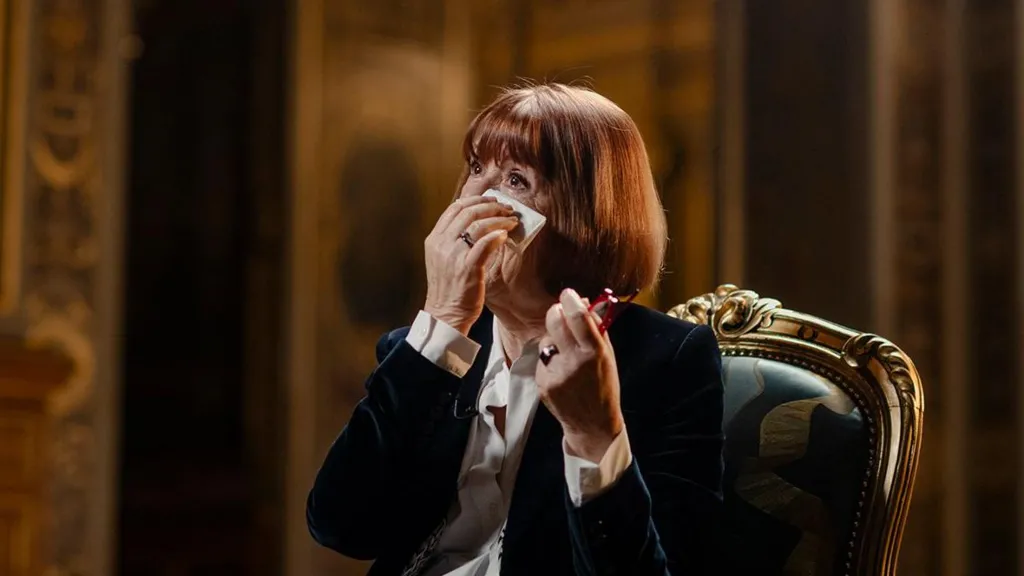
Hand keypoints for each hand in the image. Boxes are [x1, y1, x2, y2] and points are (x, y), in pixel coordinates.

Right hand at [423, 196, 518, 333]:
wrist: (445, 314)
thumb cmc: (448, 288)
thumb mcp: (442, 258)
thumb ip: (453, 240)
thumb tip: (474, 222)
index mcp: (434, 239)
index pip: (455, 208)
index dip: (476, 199)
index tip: (491, 200)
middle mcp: (442, 244)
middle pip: (468, 212)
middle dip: (491, 206)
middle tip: (506, 209)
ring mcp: (454, 255)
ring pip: (478, 224)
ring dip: (499, 219)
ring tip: (511, 221)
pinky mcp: (468, 268)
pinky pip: (485, 244)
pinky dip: (498, 235)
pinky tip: (506, 235)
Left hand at [536, 288, 624, 461]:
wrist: (593, 423)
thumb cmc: (604, 385)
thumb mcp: (608, 356)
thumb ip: (597, 329)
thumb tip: (584, 303)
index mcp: (594, 353)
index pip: (578, 317)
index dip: (571, 300)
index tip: (569, 294)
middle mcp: (573, 362)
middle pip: (554, 321)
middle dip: (556, 312)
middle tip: (561, 312)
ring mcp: (555, 373)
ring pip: (546, 340)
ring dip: (554, 340)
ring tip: (567, 355)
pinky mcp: (542, 383)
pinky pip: (542, 359)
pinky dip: (549, 360)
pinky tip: (561, 372)